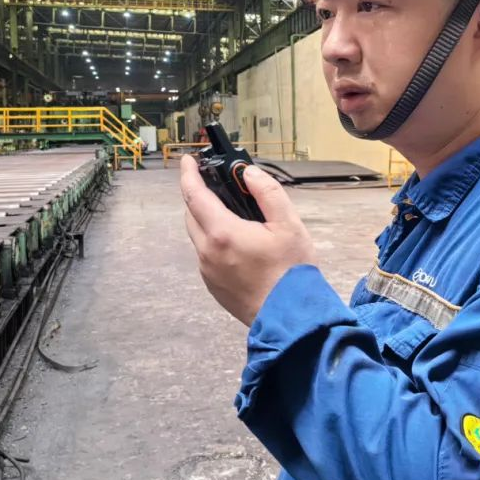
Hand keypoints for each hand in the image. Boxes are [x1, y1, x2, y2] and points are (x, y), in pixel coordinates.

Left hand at [180, 155, 316, 325]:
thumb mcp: (289, 224)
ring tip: (234, 215)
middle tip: (219, 185)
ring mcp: (207, 272)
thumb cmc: (292, 270)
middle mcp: (207, 252)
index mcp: (222, 233)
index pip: (195, 195)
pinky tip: (239, 244)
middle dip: (199, 196)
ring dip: (207, 220)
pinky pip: (206, 256)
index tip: (187, 161)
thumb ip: (267, 192)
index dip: (188, 175)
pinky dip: (215, 241)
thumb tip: (247, 173)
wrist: (290, 318)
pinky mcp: (213, 286)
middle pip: (192, 215)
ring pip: (198, 236)